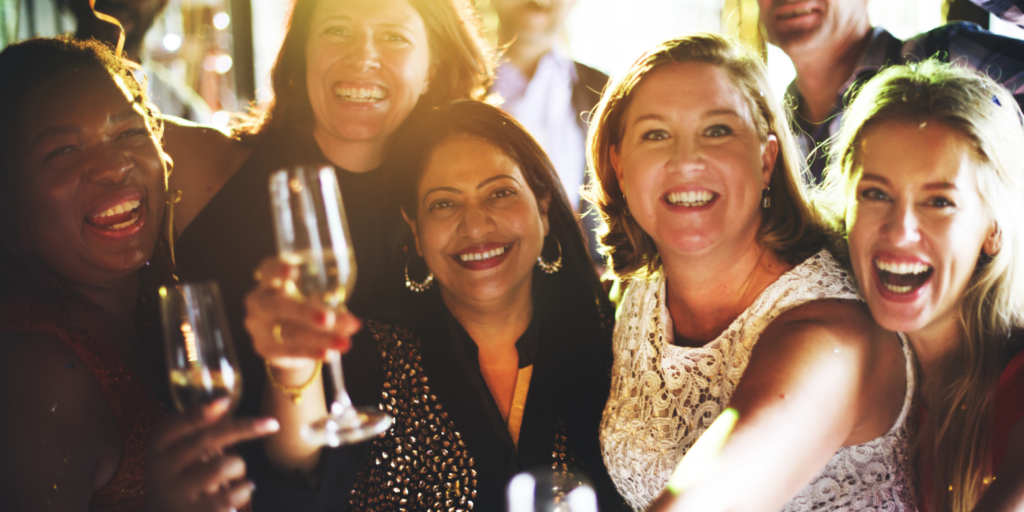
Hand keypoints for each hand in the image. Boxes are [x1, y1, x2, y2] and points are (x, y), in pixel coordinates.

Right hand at [145, 399, 279, 511]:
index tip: (225, 401)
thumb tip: (225, 400)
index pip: (173, 426)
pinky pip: (229, 498)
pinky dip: (244, 490)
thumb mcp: (178, 452)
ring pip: (220, 468)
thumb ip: (197, 431)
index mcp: (158, 448)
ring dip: (239, 466)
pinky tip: (244, 489)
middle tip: (272, 423)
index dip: (197, 413)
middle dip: (244, 428)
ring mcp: (175, 495)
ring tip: (238, 473)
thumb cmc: (181, 476)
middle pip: (205, 441)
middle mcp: (162, 470)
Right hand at [245, 258, 360, 370]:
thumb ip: (329, 304)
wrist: (289, 338)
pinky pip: (288, 351)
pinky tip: (329, 354)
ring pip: (288, 332)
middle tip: (328, 318)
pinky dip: (311, 353)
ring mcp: (258, 326)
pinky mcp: (263, 348)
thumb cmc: (305, 306)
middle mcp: (258, 301)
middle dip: (304, 312)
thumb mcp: (316, 298)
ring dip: (319, 338)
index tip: (292, 269)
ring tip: (343, 342)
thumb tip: (351, 323)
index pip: (268, 270)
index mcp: (270, 280)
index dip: (278, 269)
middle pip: (277, 305)